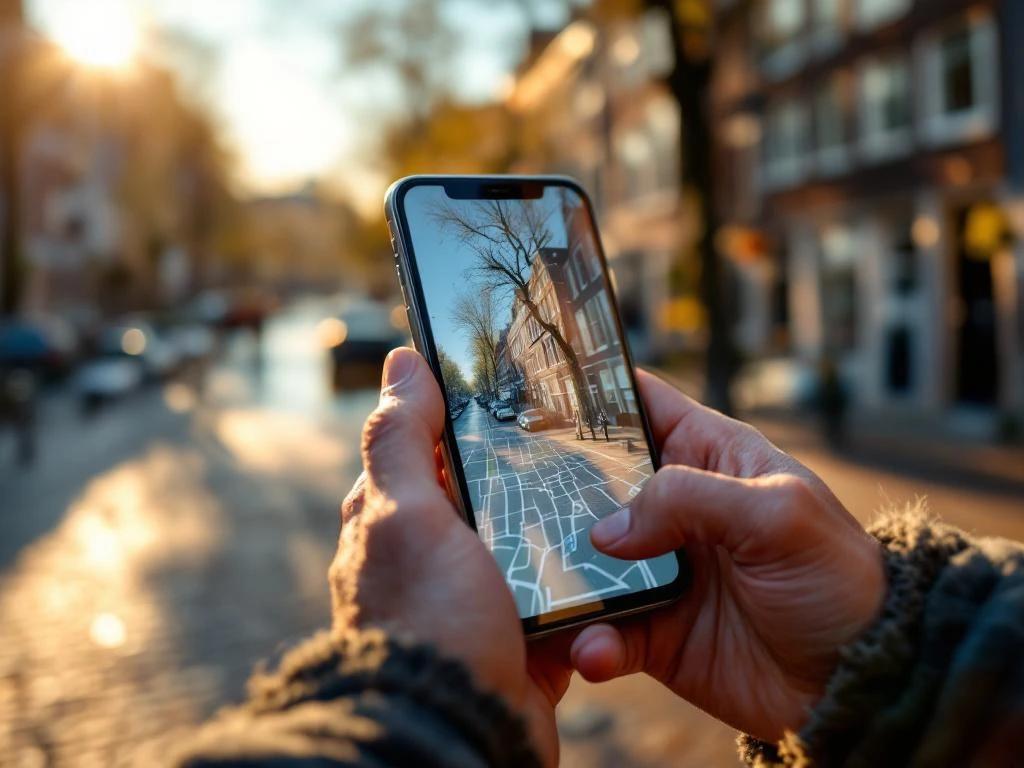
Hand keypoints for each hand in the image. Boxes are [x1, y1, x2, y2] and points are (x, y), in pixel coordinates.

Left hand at [328, 348, 570, 765]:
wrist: (457, 736)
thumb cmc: (425, 623)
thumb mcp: (403, 516)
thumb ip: (399, 439)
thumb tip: (403, 361)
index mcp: (395, 523)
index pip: (425, 449)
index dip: (462, 415)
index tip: (514, 388)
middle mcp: (432, 561)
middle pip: (487, 495)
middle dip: (526, 471)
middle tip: (580, 438)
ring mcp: (478, 602)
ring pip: (528, 544)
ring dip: (561, 528)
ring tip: (607, 493)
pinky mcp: (520, 641)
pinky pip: (558, 600)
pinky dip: (580, 585)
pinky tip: (612, 560)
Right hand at [570, 370, 884, 742]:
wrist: (858, 682)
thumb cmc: (838, 581)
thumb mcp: (778, 515)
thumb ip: (690, 499)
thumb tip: (607, 529)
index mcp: (710, 456)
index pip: (643, 404)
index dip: (594, 393)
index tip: (537, 391)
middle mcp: (676, 508)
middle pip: (594, 482)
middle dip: (553, 487)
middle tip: (509, 494)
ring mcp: (660, 570)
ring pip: (587, 559)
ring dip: (563, 574)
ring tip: (547, 592)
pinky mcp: (654, 632)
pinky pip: (605, 631)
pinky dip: (592, 641)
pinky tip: (596, 650)